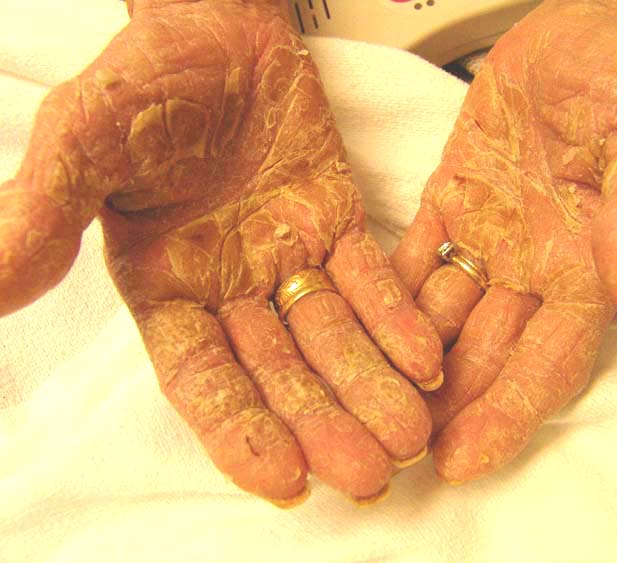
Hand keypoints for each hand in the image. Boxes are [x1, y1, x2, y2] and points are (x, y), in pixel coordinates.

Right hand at [0, 0, 441, 504]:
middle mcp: (231, 288)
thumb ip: (44, 217)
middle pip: (280, 372)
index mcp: (166, 287)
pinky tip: (427, 360)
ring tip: (410, 437)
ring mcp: (288, 259)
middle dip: (322, 424)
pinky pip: (371, 280)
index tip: (281, 481)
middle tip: (368, 476)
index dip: (238, 429)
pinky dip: (397, 318)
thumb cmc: (143, 79)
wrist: (213, 26)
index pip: (202, 376)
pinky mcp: (336, 225)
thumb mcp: (82, 144)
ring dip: (371, 387)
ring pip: (333, 338)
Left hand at [392, 0, 616, 482]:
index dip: (510, 412)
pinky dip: (385, 299)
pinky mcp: (450, 206)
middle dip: (447, 409)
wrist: (579, 32)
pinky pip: (413, 261)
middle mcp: (534, 266)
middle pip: (487, 354)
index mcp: (587, 265)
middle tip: (395, 455)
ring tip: (361, 406)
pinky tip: (350, 332)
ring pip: (442, 319)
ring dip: (406, 365)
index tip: (466, 460)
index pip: (549, 359)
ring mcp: (487, 240)